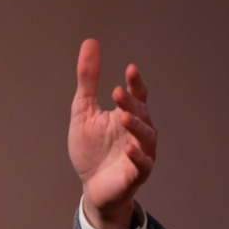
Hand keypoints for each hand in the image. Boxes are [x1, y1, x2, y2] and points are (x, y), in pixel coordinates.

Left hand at [68, 39, 156, 228]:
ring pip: (146, 137)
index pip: (137, 96)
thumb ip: (87, 80)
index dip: (136, 83)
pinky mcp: (136, 174)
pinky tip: (127, 147)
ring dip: (136, 126)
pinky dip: (137, 155)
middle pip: (141, 114)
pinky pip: (142, 164)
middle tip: (117, 92)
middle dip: (131, 103)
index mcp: (127, 115)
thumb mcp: (83, 111)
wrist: (91, 186)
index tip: (129, 69)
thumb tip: (90, 43)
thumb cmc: (91, 148)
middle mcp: (138, 132)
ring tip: (123, 117)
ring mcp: (140, 153)